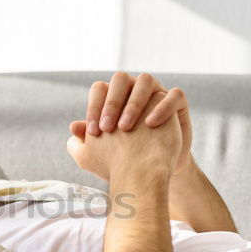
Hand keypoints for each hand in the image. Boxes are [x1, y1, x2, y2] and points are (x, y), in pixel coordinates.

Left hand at [70, 71, 193, 176]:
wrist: (153, 172)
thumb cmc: (125, 158)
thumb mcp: (103, 151)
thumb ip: (87, 139)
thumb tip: (73, 126)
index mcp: (114, 96)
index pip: (100, 89)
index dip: (94, 107)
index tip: (93, 133)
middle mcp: (134, 90)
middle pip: (120, 79)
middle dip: (111, 103)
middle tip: (107, 129)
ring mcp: (157, 93)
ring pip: (146, 81)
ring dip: (133, 103)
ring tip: (126, 129)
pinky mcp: (177, 103)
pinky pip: (173, 95)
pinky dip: (161, 107)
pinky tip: (149, 125)